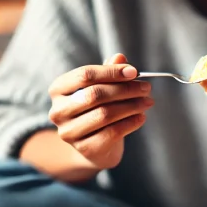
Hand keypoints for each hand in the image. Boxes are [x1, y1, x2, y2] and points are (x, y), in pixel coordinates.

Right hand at [47, 53, 153, 169]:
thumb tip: (120, 58)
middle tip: (146, 88)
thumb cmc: (96, 110)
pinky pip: (112, 133)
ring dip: (131, 106)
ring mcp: (69, 132)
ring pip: (104, 114)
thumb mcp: (101, 88)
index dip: (111, 72)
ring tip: (147, 102)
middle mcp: (58, 111)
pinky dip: (130, 123)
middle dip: (125, 89)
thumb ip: (108, 73)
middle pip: (95, 94)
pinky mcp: (84, 148)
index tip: (134, 72)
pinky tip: (141, 117)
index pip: (85, 75)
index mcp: (58, 89)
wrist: (93, 146)